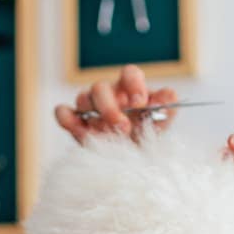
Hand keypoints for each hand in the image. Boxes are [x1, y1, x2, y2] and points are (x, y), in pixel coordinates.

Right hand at [54, 64, 178, 143]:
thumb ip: (167, 108)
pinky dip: (68, 120)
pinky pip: (63, 112)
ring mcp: (90, 106)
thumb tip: (171, 95)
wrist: (134, 159)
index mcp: (130, 88)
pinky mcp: (75, 121)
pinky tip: (80, 131)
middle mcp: (109, 93)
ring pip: (82, 97)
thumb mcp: (161, 123)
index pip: (129, 73)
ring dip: (94, 116)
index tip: (140, 103)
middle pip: (101, 87)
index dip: (133, 84)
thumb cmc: (146, 134)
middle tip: (124, 127)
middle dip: (111, 107)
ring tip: (106, 134)